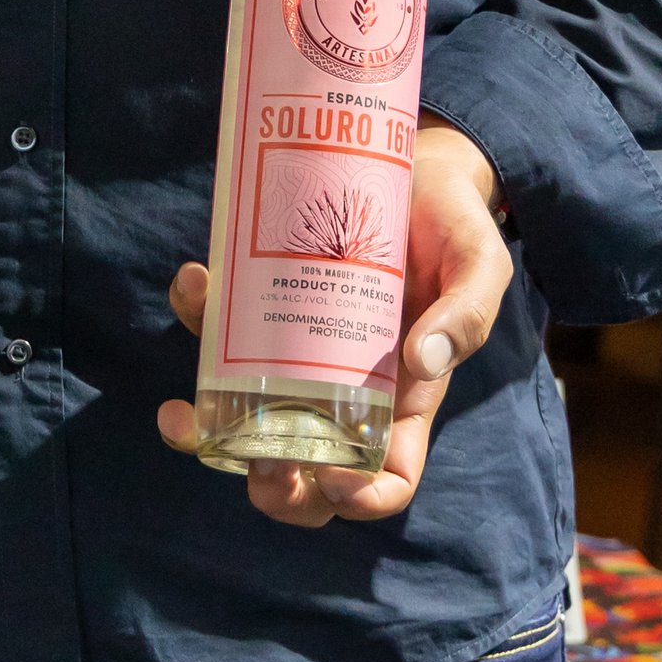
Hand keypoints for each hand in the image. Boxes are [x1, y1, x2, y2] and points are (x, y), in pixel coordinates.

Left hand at [156, 119, 513, 526]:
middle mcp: (345, 390)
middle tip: (254, 462)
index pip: (387, 477)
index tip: (334, 479)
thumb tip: (422, 360)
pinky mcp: (262, 306)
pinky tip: (194, 282)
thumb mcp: (478, 265)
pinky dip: (197, 315)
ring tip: (182, 413)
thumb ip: (466, 312)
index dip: (361, 497)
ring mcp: (296, 353)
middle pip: (306, 474)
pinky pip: (219, 329)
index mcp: (406, 398)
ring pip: (244, 418)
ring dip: (205, 433)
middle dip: (273, 488)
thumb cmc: (453, 226)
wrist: (415, 164)